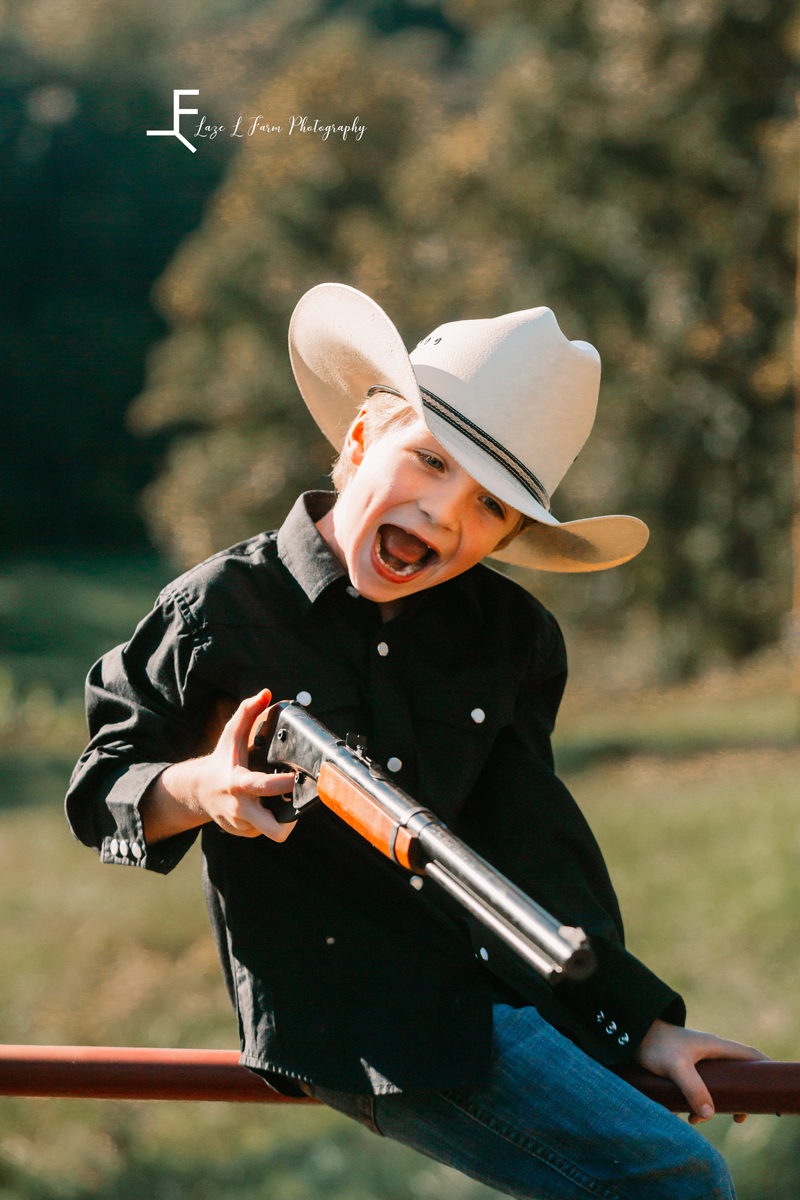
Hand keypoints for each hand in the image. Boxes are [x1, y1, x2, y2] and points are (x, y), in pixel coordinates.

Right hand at [144, 690, 296, 842]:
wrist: (198, 789)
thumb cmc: (221, 760)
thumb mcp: (231, 734)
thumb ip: (247, 712)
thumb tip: (266, 693)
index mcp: (239, 783)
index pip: (264, 786)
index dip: (285, 784)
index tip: (298, 776)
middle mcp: (240, 808)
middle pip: (274, 831)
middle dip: (291, 824)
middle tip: (297, 802)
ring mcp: (241, 824)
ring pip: (272, 830)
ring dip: (280, 817)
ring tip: (279, 800)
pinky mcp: (243, 833)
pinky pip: (264, 831)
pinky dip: (269, 820)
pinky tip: (265, 806)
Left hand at [635, 1018, 769, 1123]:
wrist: (629, 1033)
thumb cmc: (655, 1044)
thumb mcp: (676, 1067)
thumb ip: (693, 1088)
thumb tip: (710, 1115)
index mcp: (714, 1046)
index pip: (749, 1055)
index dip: (764, 1068)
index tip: (770, 1089)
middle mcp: (709, 1050)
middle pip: (736, 1074)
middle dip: (738, 1097)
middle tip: (737, 1117)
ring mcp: (696, 1058)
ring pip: (716, 1084)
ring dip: (712, 1103)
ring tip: (697, 1121)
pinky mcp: (683, 1066)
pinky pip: (699, 1086)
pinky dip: (697, 1101)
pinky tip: (684, 1114)